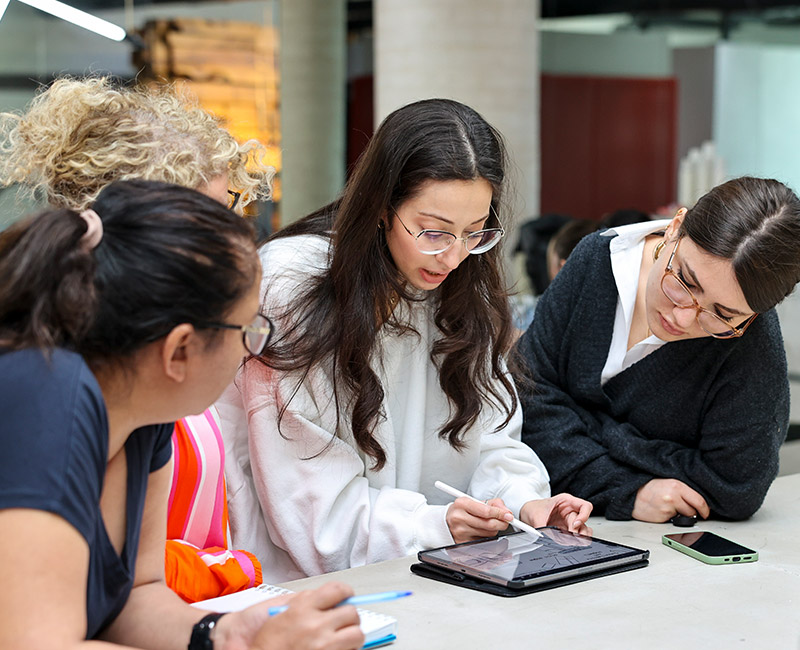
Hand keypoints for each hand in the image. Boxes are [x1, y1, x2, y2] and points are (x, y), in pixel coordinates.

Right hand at [215, 582, 363, 649]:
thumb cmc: (266, 641)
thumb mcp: (283, 611)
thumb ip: (306, 601)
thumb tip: (330, 597)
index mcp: (304, 609)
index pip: (338, 590)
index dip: (345, 592)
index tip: (347, 596)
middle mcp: (315, 626)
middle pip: (352, 613)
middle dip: (348, 617)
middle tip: (342, 622)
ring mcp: (324, 646)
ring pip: (356, 635)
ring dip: (351, 636)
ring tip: (341, 639)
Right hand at [446, 496, 514, 543]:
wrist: (447, 520)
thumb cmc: (463, 510)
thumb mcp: (476, 501)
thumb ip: (494, 504)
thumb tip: (507, 512)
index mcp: (462, 504)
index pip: (486, 511)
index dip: (500, 514)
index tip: (509, 515)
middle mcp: (459, 518)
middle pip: (489, 524)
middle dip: (502, 523)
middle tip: (506, 520)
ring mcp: (460, 532)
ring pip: (488, 533)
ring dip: (494, 529)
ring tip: (488, 523)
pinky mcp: (462, 542)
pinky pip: (484, 541)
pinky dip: (487, 536)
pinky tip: (481, 530)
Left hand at [519, 494, 592, 535]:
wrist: (526, 513)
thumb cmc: (533, 508)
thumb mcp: (536, 516)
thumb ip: (542, 527)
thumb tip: (545, 537)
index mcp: (566, 501)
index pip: (585, 506)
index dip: (584, 516)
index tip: (575, 525)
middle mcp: (570, 511)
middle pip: (584, 522)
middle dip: (578, 531)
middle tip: (571, 537)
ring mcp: (569, 521)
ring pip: (583, 531)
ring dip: (578, 537)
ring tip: (569, 541)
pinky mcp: (566, 530)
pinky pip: (575, 537)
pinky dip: (572, 541)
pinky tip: (564, 542)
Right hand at [632, 478, 709, 522]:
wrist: (631, 494)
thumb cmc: (648, 488)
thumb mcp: (667, 483)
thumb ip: (682, 491)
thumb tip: (695, 503)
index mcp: (676, 485)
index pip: (699, 500)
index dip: (704, 509)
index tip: (705, 513)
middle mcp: (673, 496)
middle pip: (693, 510)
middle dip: (690, 511)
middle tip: (682, 508)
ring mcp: (668, 507)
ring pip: (684, 517)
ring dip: (679, 514)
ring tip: (667, 506)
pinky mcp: (662, 517)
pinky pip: (673, 520)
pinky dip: (669, 517)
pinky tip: (661, 510)